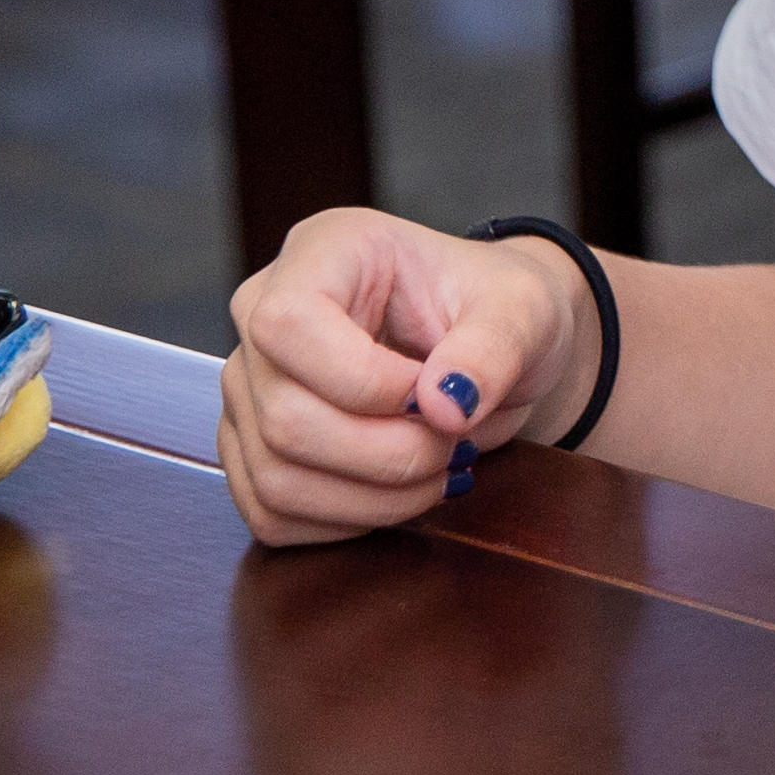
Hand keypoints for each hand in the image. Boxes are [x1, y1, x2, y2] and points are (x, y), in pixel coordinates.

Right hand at [219, 209, 586, 541]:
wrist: (490, 346)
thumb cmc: (500, 309)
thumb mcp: (525, 310)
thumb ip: (493, 349)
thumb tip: (443, 406)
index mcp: (323, 253)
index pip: (289, 323)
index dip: (365, 382)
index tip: (438, 396)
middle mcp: (263, 314)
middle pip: (284, 418)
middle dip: (389, 455)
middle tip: (456, 445)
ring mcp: (249, 387)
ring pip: (276, 478)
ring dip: (374, 498)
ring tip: (439, 469)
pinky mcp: (251, 448)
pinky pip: (273, 514)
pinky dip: (347, 521)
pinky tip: (398, 493)